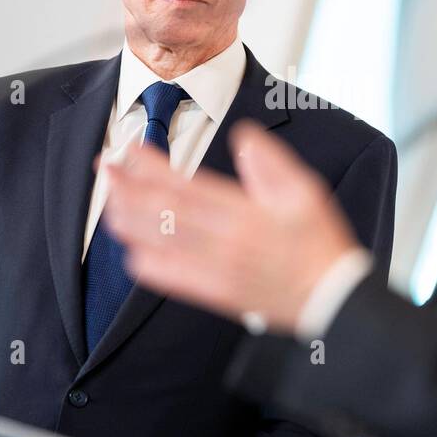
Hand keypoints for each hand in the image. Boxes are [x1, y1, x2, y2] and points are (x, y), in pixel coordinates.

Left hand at [104, 120, 357, 333]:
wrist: (331, 299)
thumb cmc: (320, 243)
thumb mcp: (306, 193)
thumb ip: (272, 164)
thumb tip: (244, 136)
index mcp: (246, 213)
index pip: (187, 185)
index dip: (153, 166)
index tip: (130, 148)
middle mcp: (226, 242)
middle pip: (164, 212)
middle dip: (129, 187)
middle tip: (105, 167)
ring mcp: (218, 270)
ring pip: (161, 243)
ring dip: (130, 221)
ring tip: (110, 201)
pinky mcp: (217, 294)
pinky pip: (173, 279)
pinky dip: (148, 265)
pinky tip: (132, 251)